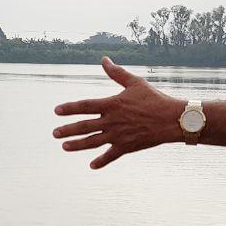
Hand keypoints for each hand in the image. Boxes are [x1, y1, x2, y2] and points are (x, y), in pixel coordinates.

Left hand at [53, 57, 184, 168]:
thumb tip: (104, 60)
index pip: (85, 105)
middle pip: (84, 126)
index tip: (56, 111)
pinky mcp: (126, 147)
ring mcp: (118, 135)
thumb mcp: (134, 82)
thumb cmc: (154, 99)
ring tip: (64, 147)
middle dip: (68, 130)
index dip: (69, 108)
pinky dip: (101, 161)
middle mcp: (112, 121)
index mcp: (112, 104)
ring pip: (93, 142)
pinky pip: (111, 156)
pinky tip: (91, 166)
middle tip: (54, 133)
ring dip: (77, 145)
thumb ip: (116, 73)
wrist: (171, 119)